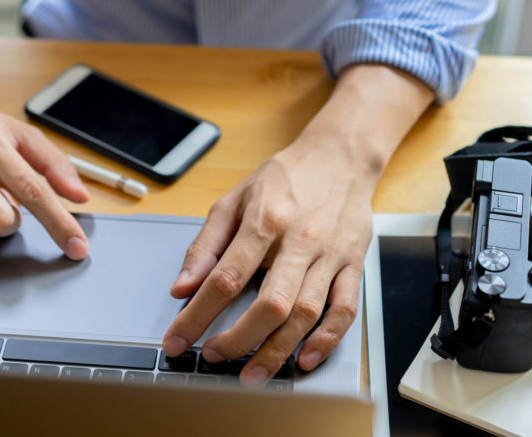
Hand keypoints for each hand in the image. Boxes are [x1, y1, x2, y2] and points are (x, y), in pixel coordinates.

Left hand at [163, 136, 373, 385]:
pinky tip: (306, 358)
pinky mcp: (354, 264)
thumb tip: (182, 287)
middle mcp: (300, 240)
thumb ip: (206, 244)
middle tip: (214, 357)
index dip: (197, 315)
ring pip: (306, 313)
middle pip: (270, 304)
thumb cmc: (285, 178)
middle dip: (238, 341)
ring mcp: (331, 255)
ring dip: (277, 351)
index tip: (178, 339)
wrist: (340, 157)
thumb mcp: (234, 199)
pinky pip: (345, 309)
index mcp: (265, 220)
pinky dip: (327, 340)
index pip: (225, 278)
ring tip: (252, 375)